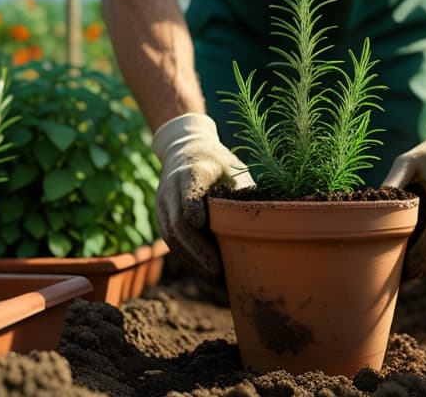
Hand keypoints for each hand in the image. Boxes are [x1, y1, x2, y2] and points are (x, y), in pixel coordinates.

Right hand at [152, 113, 253, 278]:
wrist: (185, 149)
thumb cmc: (218, 162)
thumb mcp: (235, 169)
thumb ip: (243, 193)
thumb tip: (264, 222)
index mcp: (193, 170)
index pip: (188, 192)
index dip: (193, 210)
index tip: (203, 226)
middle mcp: (172, 186)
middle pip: (178, 222)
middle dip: (197, 249)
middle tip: (217, 271)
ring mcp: (163, 200)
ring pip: (171, 235)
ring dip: (191, 258)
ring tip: (213, 276)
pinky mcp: (161, 213)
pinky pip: (169, 238)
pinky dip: (186, 255)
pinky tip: (203, 268)